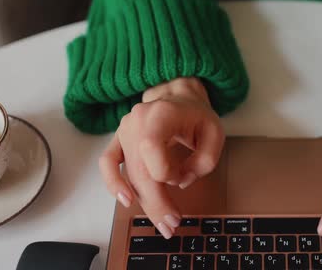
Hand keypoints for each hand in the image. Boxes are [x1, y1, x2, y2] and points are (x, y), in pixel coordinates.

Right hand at [99, 78, 223, 238]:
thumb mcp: (214, 133)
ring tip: (162, 223)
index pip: (152, 151)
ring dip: (144, 202)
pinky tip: (126, 200)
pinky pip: (107, 163)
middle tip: (172, 226)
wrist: (178, 96)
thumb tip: (180, 182)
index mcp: (160, 114)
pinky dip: (113, 183)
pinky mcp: (118, 139)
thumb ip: (204, 161)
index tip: (183, 178)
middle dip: (156, 203)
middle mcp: (137, 121)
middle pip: (140, 171)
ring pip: (128, 174)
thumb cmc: (197, 115)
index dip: (168, 172)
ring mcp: (125, 130)